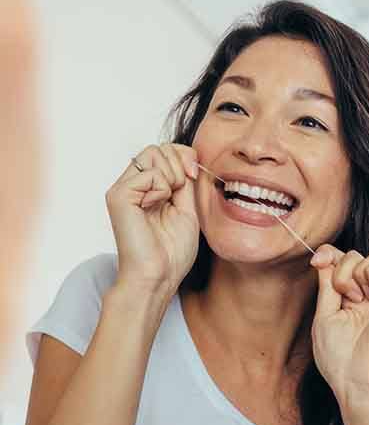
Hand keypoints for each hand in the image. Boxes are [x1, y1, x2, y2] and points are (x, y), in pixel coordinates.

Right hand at [105, 143, 199, 297]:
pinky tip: (156, 207)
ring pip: (152, 153)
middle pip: (158, 147)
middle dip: (179, 163)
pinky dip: (161, 188)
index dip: (184, 156)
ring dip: (171, 175)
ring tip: (168, 201)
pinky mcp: (118, 196)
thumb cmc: (172, 253)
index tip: (194, 175)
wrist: (159, 277)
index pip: (165, 151)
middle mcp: (132, 186)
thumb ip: (185, 182)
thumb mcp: (187, 209)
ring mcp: (123, 189)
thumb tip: (188, 158)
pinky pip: (149, 172)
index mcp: (148, 190)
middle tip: (181, 192)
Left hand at [309, 244, 368, 409]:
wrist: (359, 384)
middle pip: (355, 255)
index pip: (342, 261)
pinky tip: (368, 294)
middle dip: (340, 268)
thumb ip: (327, 284)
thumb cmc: (339, 358)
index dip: (329, 254)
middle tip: (342, 296)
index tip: (316, 261)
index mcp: (352, 298)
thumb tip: (325, 256)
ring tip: (355, 298)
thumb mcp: (325, 314)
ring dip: (355, 271)